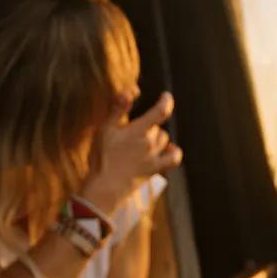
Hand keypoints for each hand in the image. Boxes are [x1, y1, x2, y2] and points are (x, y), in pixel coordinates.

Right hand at [80, 92, 179, 215]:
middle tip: (131, 131)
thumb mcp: (105, 129)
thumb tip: (133, 90)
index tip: (166, 96)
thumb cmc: (102, 157)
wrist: (105, 187)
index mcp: (138, 130)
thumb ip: (118, 108)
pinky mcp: (155, 169)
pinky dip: (173, 151)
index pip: (160, 111)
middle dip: (147, 125)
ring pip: (163, 139)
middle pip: (157, 127)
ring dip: (157, 137)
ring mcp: (154, 157)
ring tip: (142, 140)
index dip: (166, 101)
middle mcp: (150, 143)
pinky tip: (169, 149)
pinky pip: (173, 158)